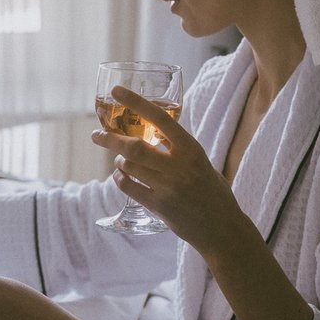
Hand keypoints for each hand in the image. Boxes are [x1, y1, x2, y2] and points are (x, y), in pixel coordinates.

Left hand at [91, 86, 242, 251]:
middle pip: (134, 147)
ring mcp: (169, 188)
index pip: (160, 119)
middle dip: (109, 138)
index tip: (117, 91)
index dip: (136, 103)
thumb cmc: (211, 191)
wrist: (222, 228)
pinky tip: (122, 177)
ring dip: (118, 161)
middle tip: (96, 135)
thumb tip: (153, 130)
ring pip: (128, 167)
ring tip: (119, 161)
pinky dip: (120, 179)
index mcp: (192, 149)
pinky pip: (129, 187)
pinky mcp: (160, 207)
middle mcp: (180, 166)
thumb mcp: (201, 162)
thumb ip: (178, 148)